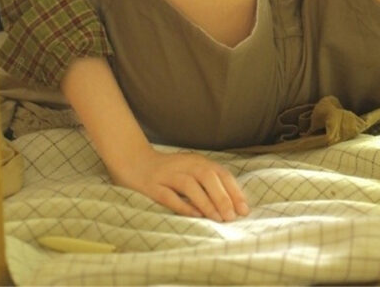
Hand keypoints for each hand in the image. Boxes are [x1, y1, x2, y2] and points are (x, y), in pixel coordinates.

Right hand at [112, 143, 249, 220]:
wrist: (136, 162)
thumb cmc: (170, 171)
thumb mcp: (192, 171)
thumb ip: (209, 183)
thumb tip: (232, 204)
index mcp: (198, 161)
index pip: (221, 174)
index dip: (234, 191)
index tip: (244, 209)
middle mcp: (185, 165)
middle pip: (208, 177)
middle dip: (223, 197)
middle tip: (232, 217)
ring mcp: (168, 175)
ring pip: (190, 186)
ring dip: (206, 202)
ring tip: (218, 218)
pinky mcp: (153, 186)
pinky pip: (169, 196)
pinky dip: (183, 205)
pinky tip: (194, 215)